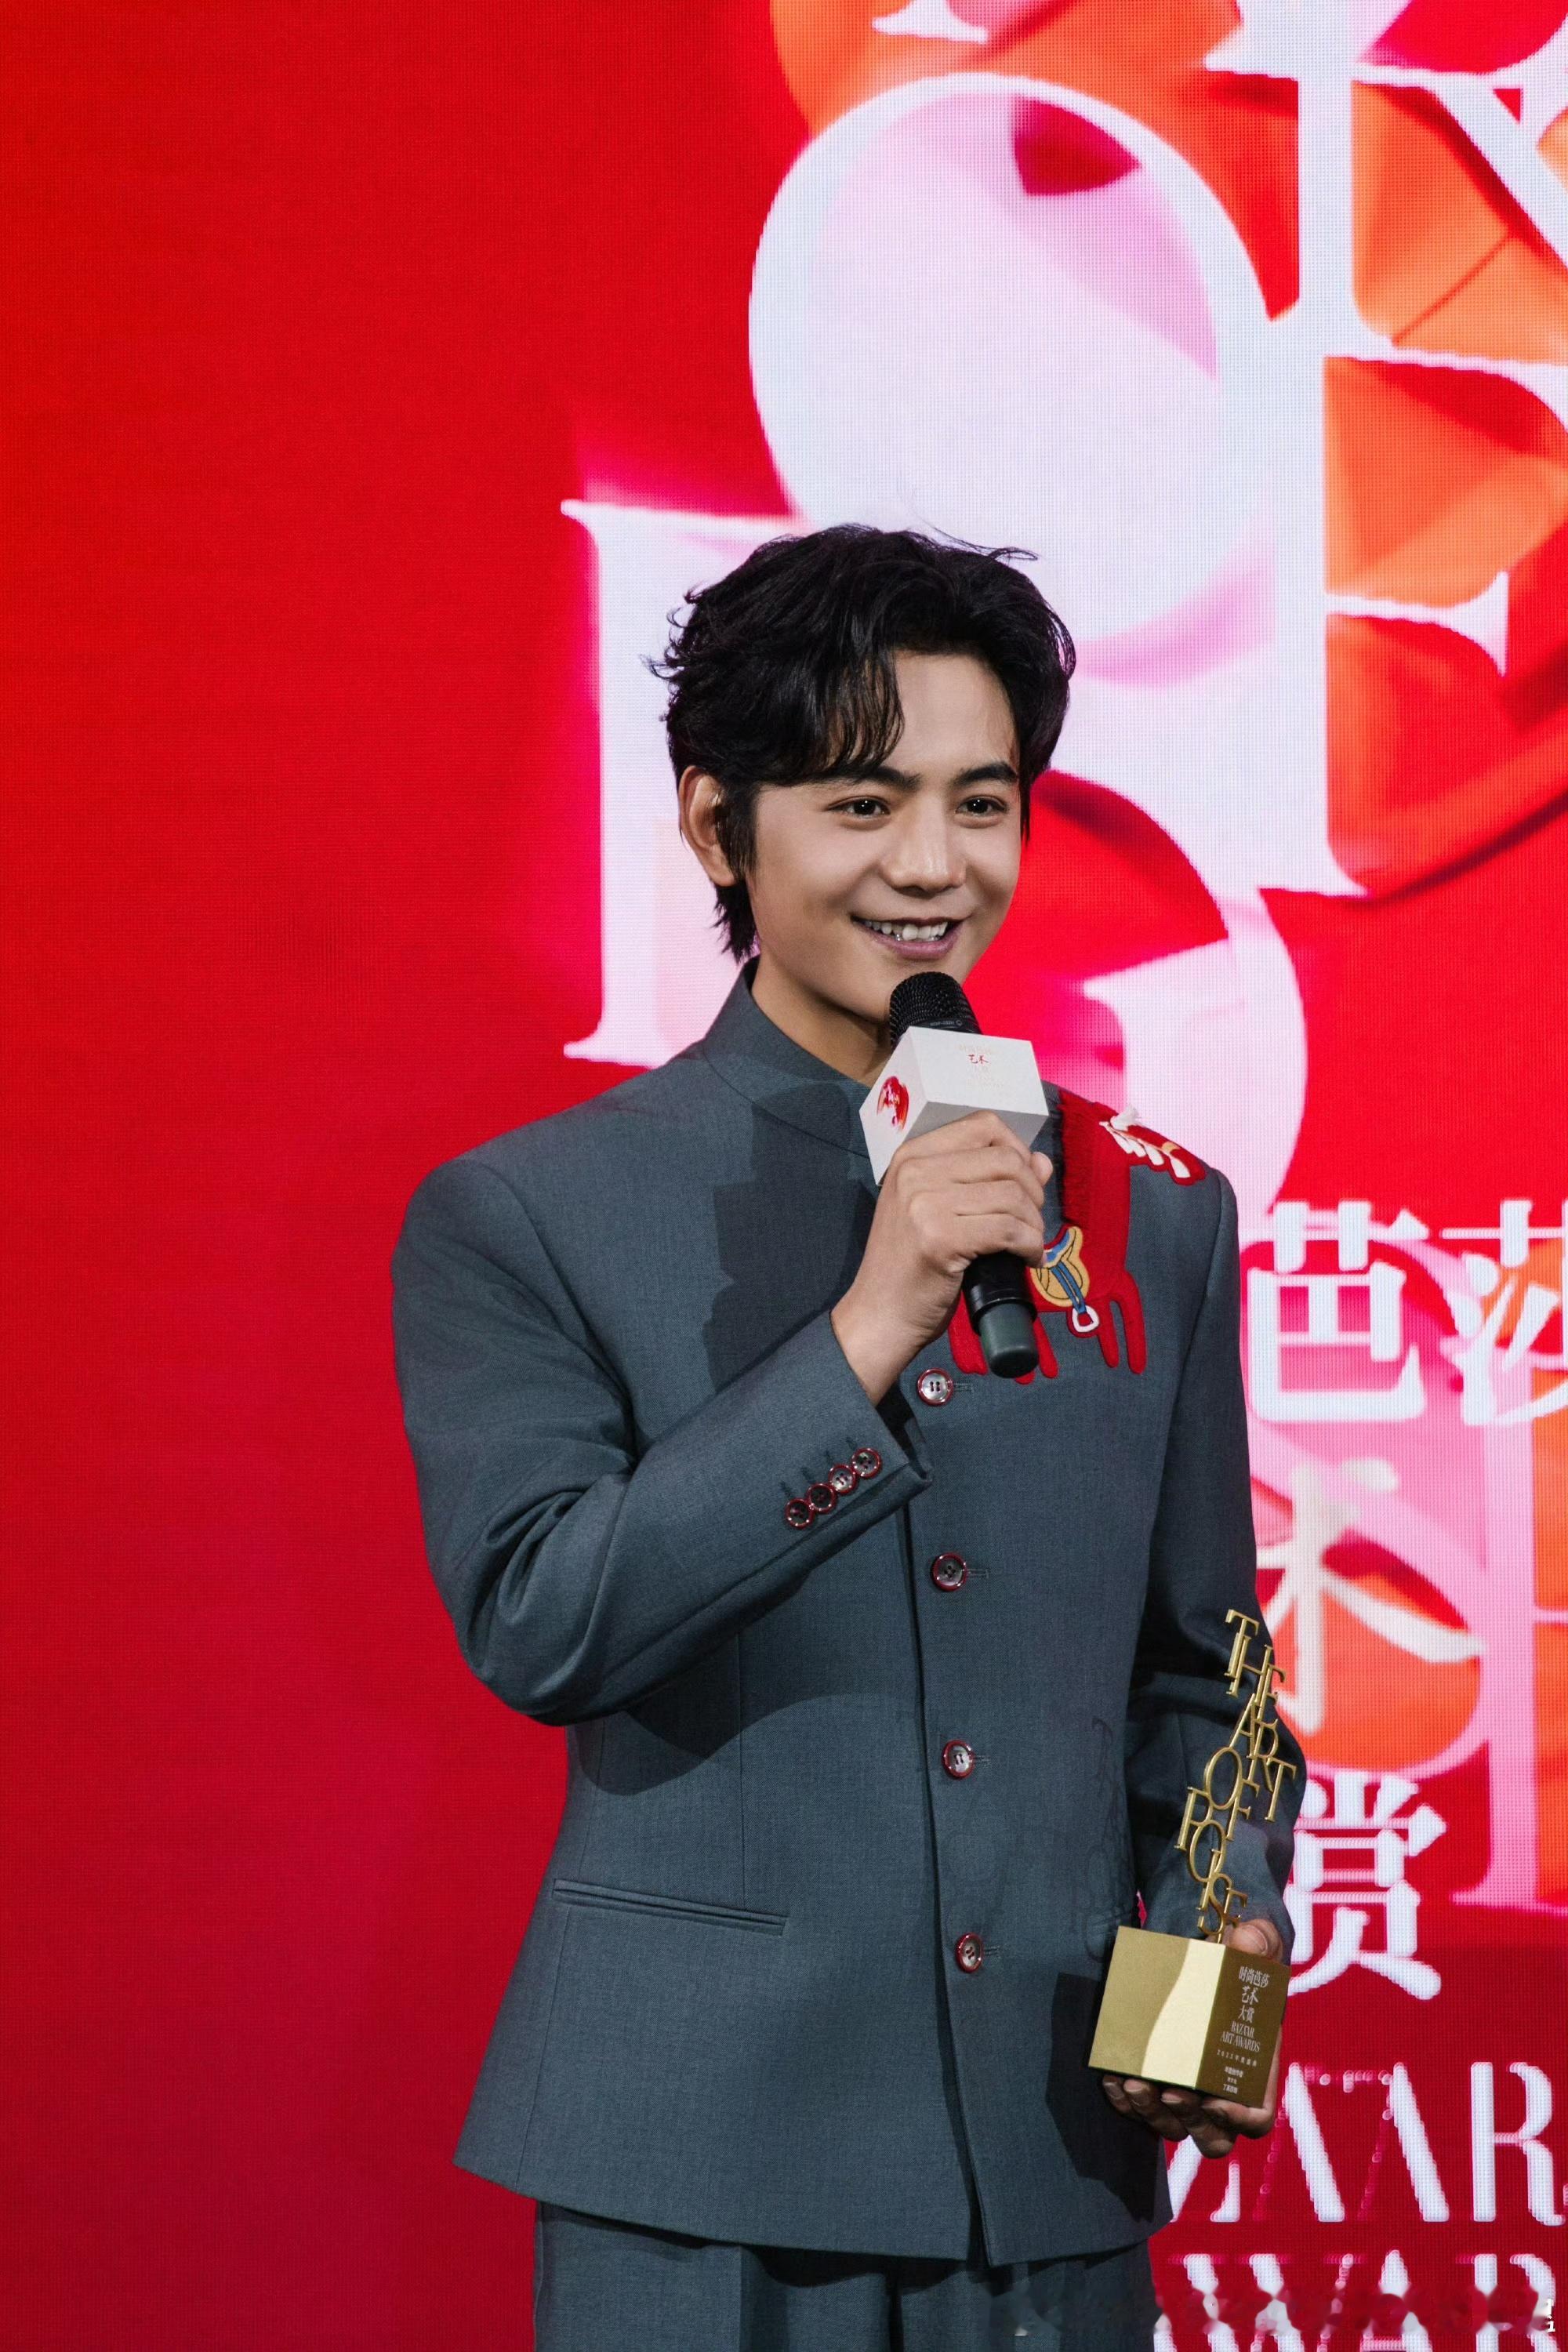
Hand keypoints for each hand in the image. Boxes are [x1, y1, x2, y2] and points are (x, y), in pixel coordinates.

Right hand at [831, 1112, 1051, 1402]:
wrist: (879, 1316)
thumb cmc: (912, 1266)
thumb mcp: (941, 1211)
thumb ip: (987, 1180)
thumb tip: (1041, 1161)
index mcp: (911, 1156)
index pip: (983, 1125)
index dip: (1017, 1151)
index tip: (1024, 1185)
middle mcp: (915, 1171)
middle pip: (1005, 1161)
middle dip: (1033, 1193)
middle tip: (1030, 1224)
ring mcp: (925, 1203)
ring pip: (1012, 1196)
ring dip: (1034, 1225)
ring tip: (1028, 1246)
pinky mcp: (940, 1238)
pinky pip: (1009, 1230)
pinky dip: (1031, 1246)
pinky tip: (1028, 1260)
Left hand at [1099, 1917, 1283, 2158]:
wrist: (1205, 1952)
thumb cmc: (1240, 1955)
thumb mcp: (1256, 1941)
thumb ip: (1257, 1940)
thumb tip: (1245, 1940)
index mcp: (1255, 2068)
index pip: (1256, 2117)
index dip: (1241, 2120)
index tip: (1217, 2102)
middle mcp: (1222, 2089)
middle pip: (1212, 2134)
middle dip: (1191, 2120)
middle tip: (1173, 2092)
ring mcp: (1187, 2088)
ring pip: (1172, 2125)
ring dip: (1152, 2112)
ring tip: (1134, 2082)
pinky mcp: (1154, 2079)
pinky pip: (1139, 2107)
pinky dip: (1124, 2101)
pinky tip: (1111, 2076)